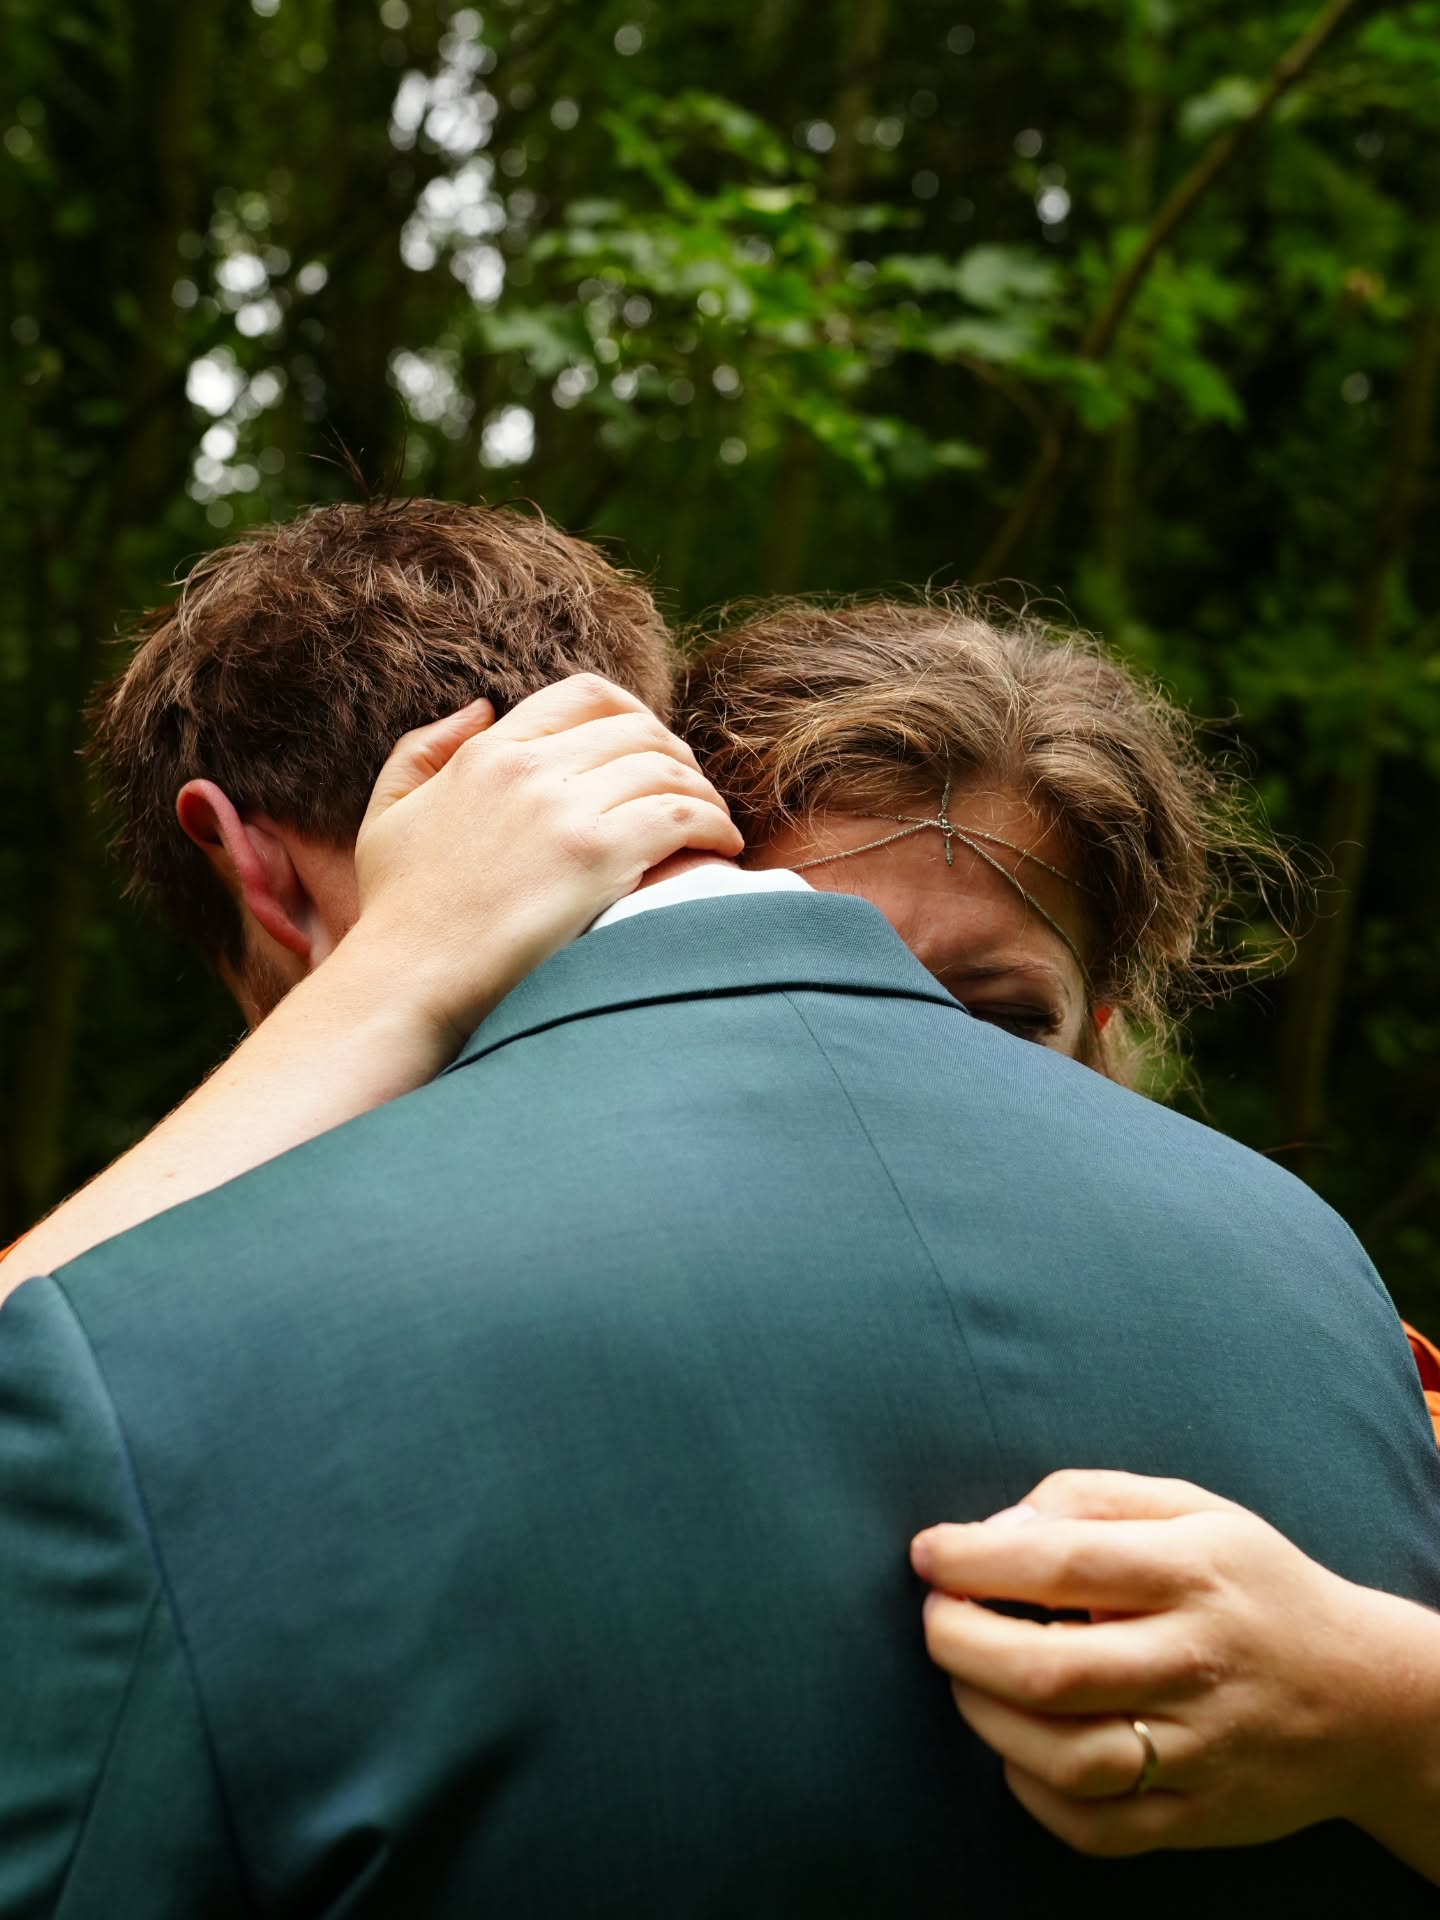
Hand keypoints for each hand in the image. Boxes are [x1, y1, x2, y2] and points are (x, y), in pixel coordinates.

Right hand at [351, 673, 742, 1049]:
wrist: (408, 980)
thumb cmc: (398, 913)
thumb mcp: (389, 813)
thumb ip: (424, 751)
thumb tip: (481, 706)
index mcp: (488, 753)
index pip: (584, 695)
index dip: (635, 714)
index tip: (654, 749)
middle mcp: (530, 769)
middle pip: (639, 730)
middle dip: (679, 756)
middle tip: (694, 793)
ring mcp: (564, 810)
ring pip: (669, 770)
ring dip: (704, 794)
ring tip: (714, 825)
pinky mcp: (596, 857)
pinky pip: (682, 816)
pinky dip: (715, 825)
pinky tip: (722, 849)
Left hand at [910, 1470, 1437, 1861]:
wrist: (1363, 1695)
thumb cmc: (1250, 1584)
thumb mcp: (1189, 1509)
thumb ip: (1088, 1499)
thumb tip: (993, 1529)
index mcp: (1193, 1571)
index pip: (1062, 1563)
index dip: (975, 1559)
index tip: (928, 1553)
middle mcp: (1197, 1662)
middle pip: (1051, 1670)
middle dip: (960, 1642)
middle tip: (935, 1618)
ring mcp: (1201, 1750)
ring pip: (1066, 1757)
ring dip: (986, 1717)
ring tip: (968, 1679)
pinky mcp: (1200, 1818)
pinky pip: (1094, 1827)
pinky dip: (1031, 1791)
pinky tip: (1017, 1747)